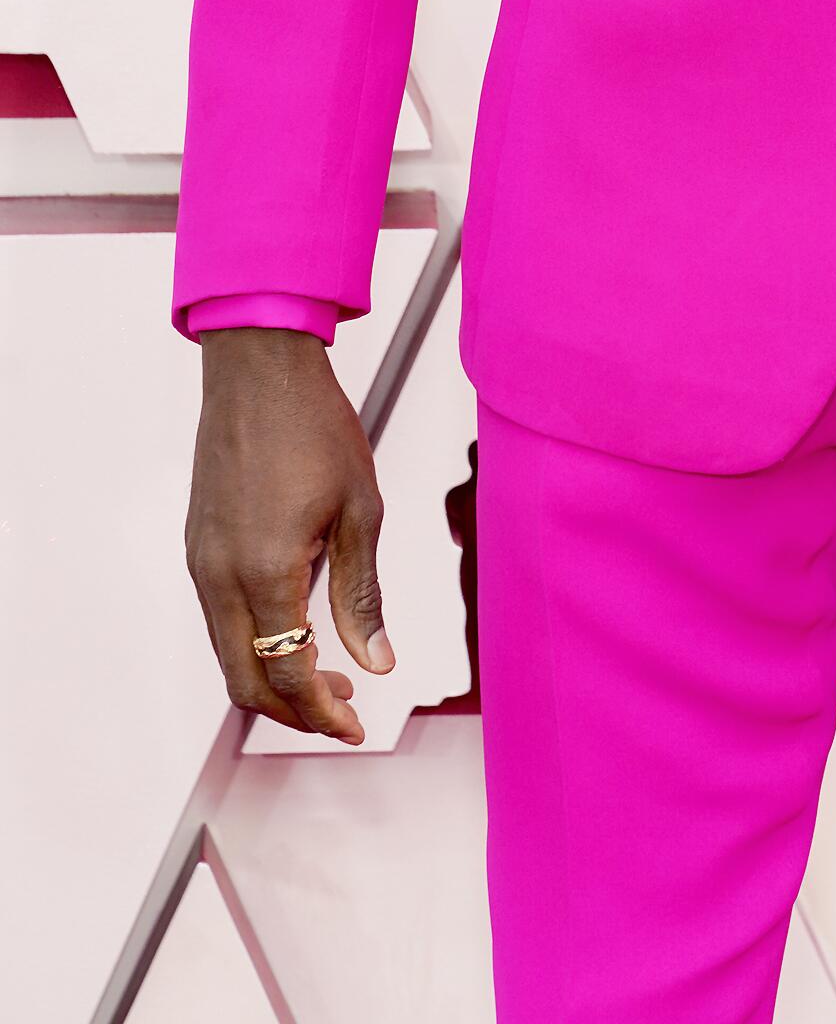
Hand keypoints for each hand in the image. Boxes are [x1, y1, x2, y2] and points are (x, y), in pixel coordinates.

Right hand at [184, 329, 394, 744]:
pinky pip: (220, 618)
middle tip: (345, 708)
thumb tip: (378, 662)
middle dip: (294, 709)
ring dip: (273, 677)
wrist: (259, 367)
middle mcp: (220, 576)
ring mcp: (201, 562)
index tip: (356, 728)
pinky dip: (255, 643)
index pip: (286, 673)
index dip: (321, 712)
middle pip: (245, 681)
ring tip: (329, 672)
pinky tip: (298, 627)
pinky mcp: (198, 546)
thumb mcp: (360, 509)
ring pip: (228, 654)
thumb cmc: (316, 426)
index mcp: (265, 570)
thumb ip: (362, 594)